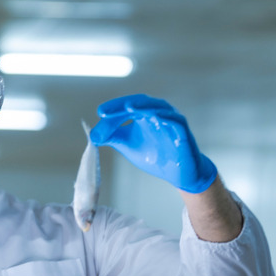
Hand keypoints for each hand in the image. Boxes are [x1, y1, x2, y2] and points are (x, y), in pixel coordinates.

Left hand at [90, 94, 216, 192]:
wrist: (178, 173)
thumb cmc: (154, 156)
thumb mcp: (128, 146)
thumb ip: (112, 137)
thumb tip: (92, 135)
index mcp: (144, 114)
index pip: (127, 106)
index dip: (114, 108)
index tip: (100, 113)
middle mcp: (158, 113)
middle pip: (140, 103)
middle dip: (122, 106)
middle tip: (106, 112)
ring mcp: (171, 121)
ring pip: (158, 107)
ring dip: (143, 106)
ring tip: (127, 108)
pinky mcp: (183, 132)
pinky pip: (176, 121)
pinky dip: (166, 117)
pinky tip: (155, 116)